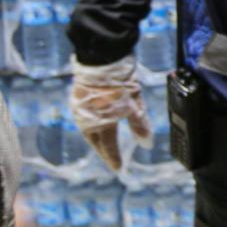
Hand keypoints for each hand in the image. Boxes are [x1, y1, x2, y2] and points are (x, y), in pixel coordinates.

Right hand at [68, 56, 146, 170]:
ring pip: (89, 129)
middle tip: (111, 157)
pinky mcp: (78, 97)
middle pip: (96, 140)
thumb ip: (139, 125)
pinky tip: (98, 123)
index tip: (118, 168)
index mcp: (101, 124)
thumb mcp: (134, 104)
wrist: (102, 57)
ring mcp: (81, 109)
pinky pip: (85, 118)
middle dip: (104, 150)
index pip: (108, 147)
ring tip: (105, 142)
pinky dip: (93, 124)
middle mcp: (87, 119)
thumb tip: (147, 145)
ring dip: (98, 137)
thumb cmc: (119, 82)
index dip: (114, 158)